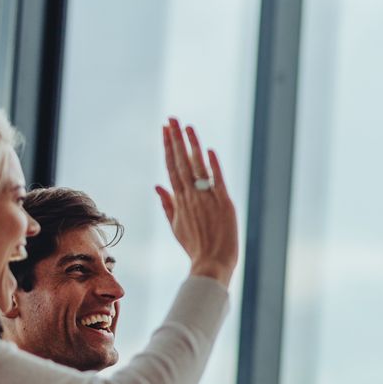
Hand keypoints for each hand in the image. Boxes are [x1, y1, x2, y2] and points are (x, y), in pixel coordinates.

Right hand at [155, 118, 239, 286]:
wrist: (211, 264)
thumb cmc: (195, 247)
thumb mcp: (177, 226)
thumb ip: (167, 204)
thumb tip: (157, 185)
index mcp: (179, 200)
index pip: (172, 167)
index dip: (168, 147)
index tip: (165, 130)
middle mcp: (191, 196)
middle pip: (181, 162)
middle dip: (175, 139)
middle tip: (171, 119)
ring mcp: (207, 199)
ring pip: (197, 168)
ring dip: (192, 146)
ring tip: (187, 126)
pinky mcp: (224, 204)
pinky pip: (217, 181)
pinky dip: (213, 166)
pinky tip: (209, 150)